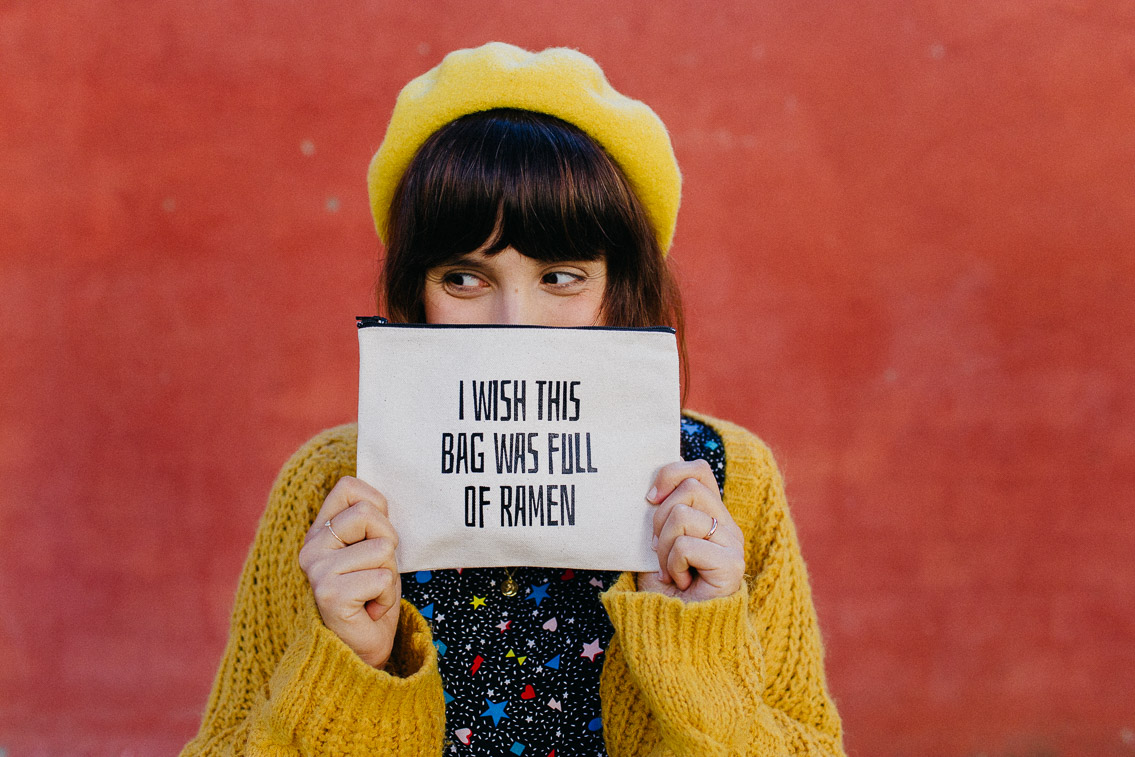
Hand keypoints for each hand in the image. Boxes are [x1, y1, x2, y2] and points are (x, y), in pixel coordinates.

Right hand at [299, 476, 401, 668]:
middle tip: (376, 574)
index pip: (348, 487)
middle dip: (389, 544)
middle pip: (369, 514)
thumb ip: (371, 521)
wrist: (362, 652)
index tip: (374, 538)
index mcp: (319, 532)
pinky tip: (369, 611)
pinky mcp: (329, 594)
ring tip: (372, 595)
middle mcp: (311, 548)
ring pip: (382, 548)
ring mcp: (317, 571)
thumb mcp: (374, 550)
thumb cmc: (372, 598)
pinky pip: (383, 578)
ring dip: (389, 575)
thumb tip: (380, 494)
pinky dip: (387, 597)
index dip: (377, 507)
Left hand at [638, 460, 744, 601]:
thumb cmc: (665, 591)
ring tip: (670, 571)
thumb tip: (650, 490)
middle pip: (689, 488)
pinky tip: (680, 583)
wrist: (677, 633)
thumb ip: (661, 516)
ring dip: (664, 547)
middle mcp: (726, 526)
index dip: (670, 475)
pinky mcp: (731, 565)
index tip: (649, 499)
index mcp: (711, 516)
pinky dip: (673, 565)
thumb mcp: (657, 545)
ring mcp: (732, 544)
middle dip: (660, 518)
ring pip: (683, 515)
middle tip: (658, 550)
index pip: (699, 471)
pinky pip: (686, 546)